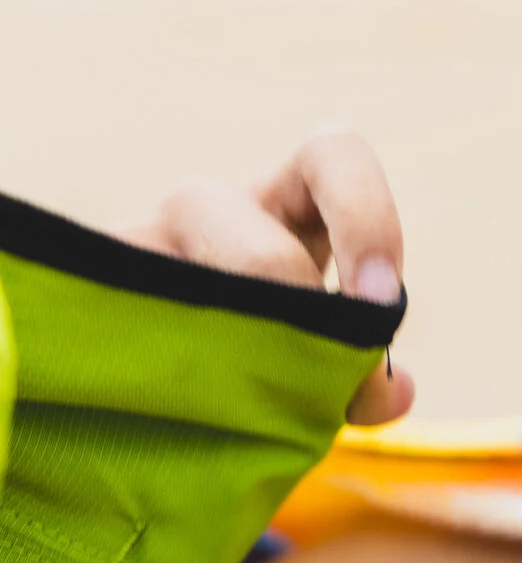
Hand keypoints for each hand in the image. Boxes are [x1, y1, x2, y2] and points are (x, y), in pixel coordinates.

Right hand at [114, 128, 414, 424]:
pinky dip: (164, 379)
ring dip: (232, 363)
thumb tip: (393, 395)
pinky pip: (125, 330)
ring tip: (238, 407)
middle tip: (312, 385)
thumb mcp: (322, 352)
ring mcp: (141, 245)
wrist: (159, 375)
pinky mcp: (87, 293)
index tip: (379, 300)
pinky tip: (173, 409)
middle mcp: (212, 205)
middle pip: (266, 258)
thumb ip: (364, 380)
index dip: (368, 218)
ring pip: (192, 300)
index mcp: (288, 198)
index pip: (335, 153)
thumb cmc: (270, 347)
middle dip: (300, 331)